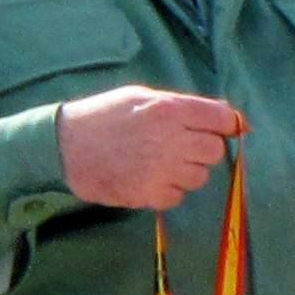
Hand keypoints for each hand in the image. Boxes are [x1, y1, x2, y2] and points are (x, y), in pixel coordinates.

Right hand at [55, 87, 242, 209]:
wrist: (62, 147)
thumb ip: (186, 106)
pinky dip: (169, 190)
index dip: (226, 124)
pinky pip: (177, 197)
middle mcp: (170, 140)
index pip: (222, 119)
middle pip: (215, 151)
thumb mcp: (143, 97)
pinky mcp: (147, 195)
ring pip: (200, 177)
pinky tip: (150, 178)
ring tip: (162, 162)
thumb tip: (232, 120)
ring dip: (187, 171)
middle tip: (181, 145)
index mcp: (169, 110)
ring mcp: (160, 171)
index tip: (220, 129)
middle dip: (204, 148)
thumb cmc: (104, 116)